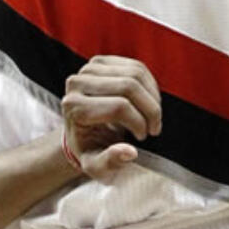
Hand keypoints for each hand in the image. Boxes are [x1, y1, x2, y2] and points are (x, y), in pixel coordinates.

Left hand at [62, 54, 161, 180]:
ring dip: (153, 98)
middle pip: (129, 86)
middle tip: (154, 128)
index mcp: (74, 107)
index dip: (139, 123)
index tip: (143, 137)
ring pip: (135, 74)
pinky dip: (150, 86)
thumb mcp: (96, 166)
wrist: (81, 133)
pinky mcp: (101, 61)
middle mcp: (77, 83)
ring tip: (153, 117)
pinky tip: (149, 103)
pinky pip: (136, 67)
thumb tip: (130, 152)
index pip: (119, 107)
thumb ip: (110, 162)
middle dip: (150, 109)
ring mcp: (88, 68)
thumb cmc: (90, 151)